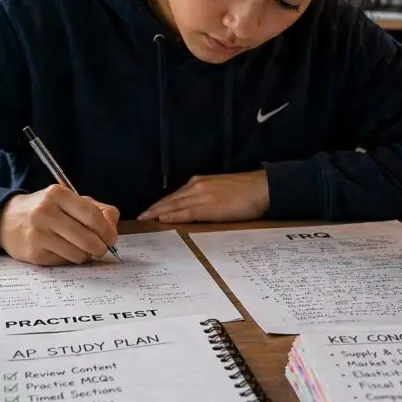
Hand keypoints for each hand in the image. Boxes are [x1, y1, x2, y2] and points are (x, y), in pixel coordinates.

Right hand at [0, 185, 119, 265]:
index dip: (107, 230)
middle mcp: (45, 213)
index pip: (92, 215)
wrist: (5, 220)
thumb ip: (96, 209)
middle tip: (102, 248)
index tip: (112, 237)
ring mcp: (38, 234)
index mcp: (57, 194)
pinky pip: (64, 262)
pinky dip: (70, 259)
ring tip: (82, 249)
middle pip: (88, 238)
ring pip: (78, 254)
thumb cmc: (45, 210)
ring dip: (86, 255)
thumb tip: (112, 226)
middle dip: (101, 247)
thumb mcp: (68, 200)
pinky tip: (64, 250)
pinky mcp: (34, 253)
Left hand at [138, 171, 268, 222]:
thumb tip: (197, 206)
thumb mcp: (221, 189)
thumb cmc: (247, 190)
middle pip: (170, 200)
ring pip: (173, 205)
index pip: (175, 195)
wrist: (262, 188)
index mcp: (200, 182)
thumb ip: (207, 195)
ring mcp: (201, 195)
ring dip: (157, 212)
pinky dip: (172, 216)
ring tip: (145, 219)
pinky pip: (185, 212)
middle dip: (154, 208)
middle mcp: (196, 186)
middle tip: (140, 217)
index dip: (161, 203)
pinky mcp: (208, 206)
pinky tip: (161, 219)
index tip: (149, 210)